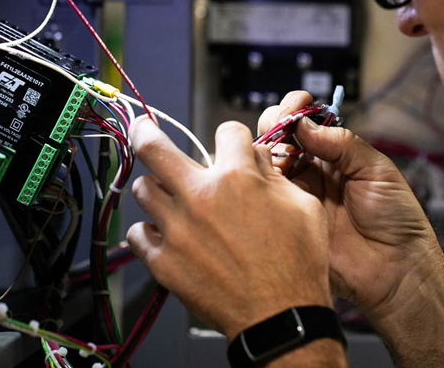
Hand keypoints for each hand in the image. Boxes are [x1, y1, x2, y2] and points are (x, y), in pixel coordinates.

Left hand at [126, 117, 331, 339]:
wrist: (280, 316)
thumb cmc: (298, 264)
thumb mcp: (304, 206)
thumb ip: (275, 176)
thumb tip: (257, 160)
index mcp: (238, 178)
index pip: (226, 132)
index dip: (233, 137)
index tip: (232, 146)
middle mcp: (200, 197)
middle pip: (154, 147)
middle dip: (145, 132)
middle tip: (142, 127)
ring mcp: (176, 229)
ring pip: (143, 189)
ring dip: (155, 187)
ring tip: (164, 193)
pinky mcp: (162, 261)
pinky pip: (138, 234)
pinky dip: (149, 231)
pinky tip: (163, 235)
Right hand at [258, 93, 441, 323]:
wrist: (395, 268)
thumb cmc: (396, 218)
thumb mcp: (376, 170)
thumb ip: (341, 143)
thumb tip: (303, 123)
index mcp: (333, 156)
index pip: (305, 123)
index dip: (296, 108)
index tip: (297, 105)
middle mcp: (310, 172)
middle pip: (277, 137)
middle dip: (274, 123)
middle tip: (281, 126)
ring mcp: (294, 196)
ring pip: (264, 164)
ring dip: (264, 150)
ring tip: (279, 154)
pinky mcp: (284, 221)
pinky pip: (262, 197)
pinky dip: (258, 182)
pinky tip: (268, 177)